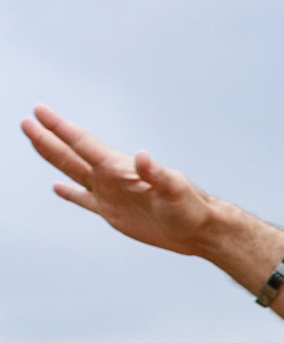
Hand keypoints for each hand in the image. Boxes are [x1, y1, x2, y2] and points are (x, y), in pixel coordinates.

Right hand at [21, 108, 217, 258]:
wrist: (198, 230)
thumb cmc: (189, 207)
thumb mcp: (175, 189)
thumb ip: (157, 173)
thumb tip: (142, 157)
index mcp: (119, 168)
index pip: (83, 144)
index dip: (61, 128)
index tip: (40, 112)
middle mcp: (111, 178)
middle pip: (71, 154)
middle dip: (48, 138)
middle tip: (27, 120)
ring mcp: (110, 195)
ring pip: (73, 173)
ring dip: (53, 157)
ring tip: (34, 141)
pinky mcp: (114, 214)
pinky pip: (85, 201)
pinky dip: (71, 194)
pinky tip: (57, 188)